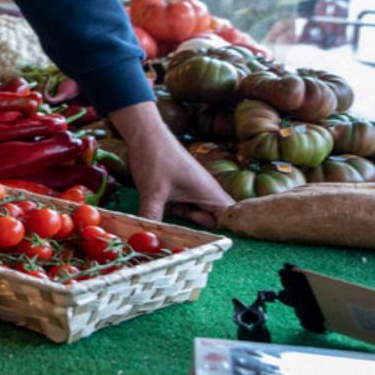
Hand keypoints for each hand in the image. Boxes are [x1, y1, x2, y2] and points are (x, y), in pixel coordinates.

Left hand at [108, 101, 231, 227]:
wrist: (144, 133)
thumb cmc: (155, 158)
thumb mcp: (152, 193)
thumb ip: (152, 218)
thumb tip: (146, 239)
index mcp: (209, 193)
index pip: (231, 218)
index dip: (228, 230)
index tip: (213, 241)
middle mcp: (206, 192)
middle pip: (214, 220)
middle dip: (199, 229)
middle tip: (179, 231)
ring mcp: (195, 189)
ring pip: (198, 213)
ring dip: (185, 219)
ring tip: (168, 216)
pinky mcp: (183, 186)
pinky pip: (186, 205)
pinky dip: (176, 211)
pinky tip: (160, 208)